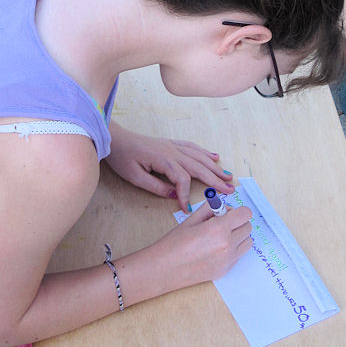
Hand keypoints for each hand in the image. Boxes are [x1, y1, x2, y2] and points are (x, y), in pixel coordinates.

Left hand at [107, 122, 233, 211]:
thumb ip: (156, 187)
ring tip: (228, 176)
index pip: (183, 179)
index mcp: (164, 160)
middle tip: (230, 190)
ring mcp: (173, 146)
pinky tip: (215, 157)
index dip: (186, 194)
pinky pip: (192, 147)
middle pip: (199, 167)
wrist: (115, 138)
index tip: (186, 208)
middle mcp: (173, 151)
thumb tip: (173, 195)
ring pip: (199, 157)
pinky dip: (205, 153)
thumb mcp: (134, 177)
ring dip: (215, 167)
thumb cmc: (123, 157)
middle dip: (215, 180)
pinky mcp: (171, 143)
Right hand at [151, 201, 252, 287]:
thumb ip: (210, 209)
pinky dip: (233, 249)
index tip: (227, 212)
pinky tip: (216, 249)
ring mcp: (228, 260)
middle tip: (222, 223)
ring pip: (247, 242)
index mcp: (219, 229)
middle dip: (237, 222)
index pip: (245, 214)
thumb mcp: (191, 219)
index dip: (237, 211)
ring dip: (238, 236)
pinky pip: (239, 255)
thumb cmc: (174, 243)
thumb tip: (222, 206)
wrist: (164, 269)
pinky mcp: (226, 270)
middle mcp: (227, 245)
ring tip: (220, 237)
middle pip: (248, 227)